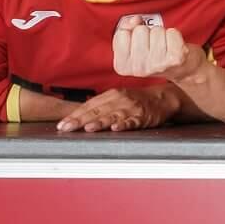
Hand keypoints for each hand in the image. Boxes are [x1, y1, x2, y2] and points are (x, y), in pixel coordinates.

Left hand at [57, 86, 176, 132]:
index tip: (62, 124)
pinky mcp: (144, 117)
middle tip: (67, 128)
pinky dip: (125, 124)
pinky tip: (117, 128)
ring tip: (88, 128)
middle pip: (97, 110)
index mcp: (111, 95)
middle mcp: (120, 100)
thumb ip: (100, 106)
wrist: (162, 98)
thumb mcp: (117, 98)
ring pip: (112, 115)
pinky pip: (133, 121)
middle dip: (80, 120)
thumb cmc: (137, 100)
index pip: (89, 105)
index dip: (75, 115)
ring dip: (100, 122)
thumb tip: (78, 116)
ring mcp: (132, 108)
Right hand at [110, 14, 203, 82]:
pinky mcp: (175, 59)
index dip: (132, 32)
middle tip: (154, 45)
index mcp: (123, 66)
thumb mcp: (134, 43)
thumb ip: (126, 29)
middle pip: (140, 30)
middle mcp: (138, 68)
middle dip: (148, 32)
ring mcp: (157, 65)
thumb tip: (134, 20)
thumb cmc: (156, 53)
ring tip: (165, 46)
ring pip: (156, 30)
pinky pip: (172, 32)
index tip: (140, 42)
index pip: (121, 33)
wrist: (183, 69)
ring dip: (162, 34)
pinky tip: (175, 46)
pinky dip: (174, 34)